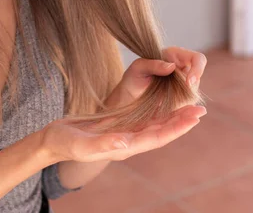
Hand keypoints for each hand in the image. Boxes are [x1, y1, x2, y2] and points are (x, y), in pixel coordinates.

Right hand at [42, 104, 206, 163]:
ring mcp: (124, 135)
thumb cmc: (64, 143)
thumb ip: (103, 144)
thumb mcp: (81, 143)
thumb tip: (126, 143)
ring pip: (154, 125)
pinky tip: (165, 105)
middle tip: (200, 108)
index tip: (193, 116)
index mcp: (122, 147)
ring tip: (189, 106)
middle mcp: (128, 142)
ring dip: (173, 117)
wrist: (52, 142)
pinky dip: (158, 112)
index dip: (176, 127)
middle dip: (181, 121)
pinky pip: (144, 120)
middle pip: (161, 131)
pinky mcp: (118, 127)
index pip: (156, 137)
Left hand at [105, 46, 207, 109]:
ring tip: (162, 99)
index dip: (198, 69)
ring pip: (193, 93)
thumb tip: (171, 66)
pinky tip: (165, 106)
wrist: (128, 98)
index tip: (189, 82)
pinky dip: (180, 107)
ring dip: (182, 98)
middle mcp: (182, 70)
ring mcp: (183, 86)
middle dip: (189, 88)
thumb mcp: (138, 68)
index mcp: (175, 56)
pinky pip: (187, 105)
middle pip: (198, 79)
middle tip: (176, 95)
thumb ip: (153, 64)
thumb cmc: (132, 77)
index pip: (198, 59)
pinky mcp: (181, 100)